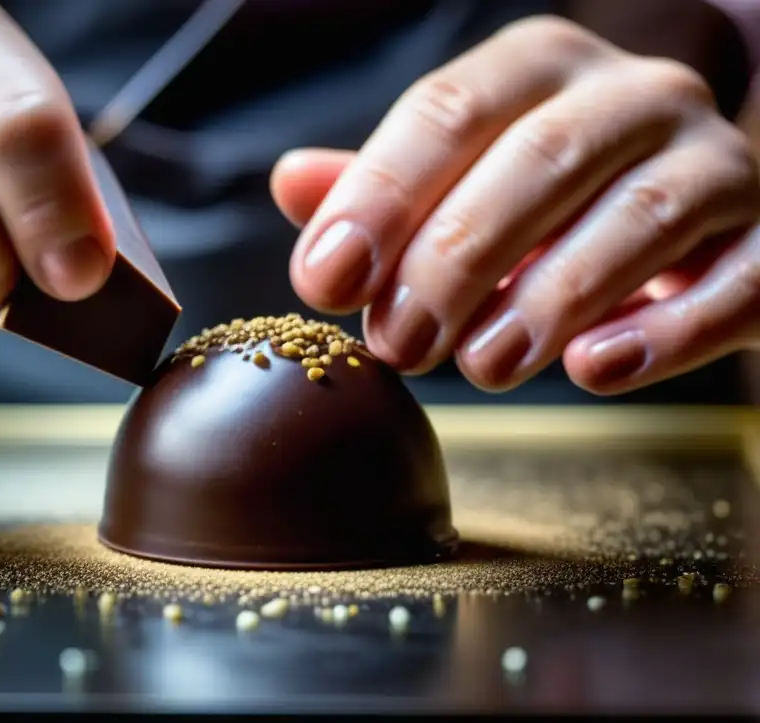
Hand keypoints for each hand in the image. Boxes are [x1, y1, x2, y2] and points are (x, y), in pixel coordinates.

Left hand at [272, 15, 759, 394]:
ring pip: (641, 216)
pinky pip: (737, 282)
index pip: (446, 112)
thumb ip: (386, 186)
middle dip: (456, 258)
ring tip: (483, 365)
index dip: (380, 197)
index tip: (327, 279)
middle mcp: (634, 95)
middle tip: (401, 342)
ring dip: (551, 296)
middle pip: (539, 161)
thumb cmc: (552, 201)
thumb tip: (292, 184)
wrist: (694, 211)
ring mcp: (717, 161)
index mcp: (538, 69)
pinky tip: (594, 368)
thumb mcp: (464, 178)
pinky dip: (668, 329)